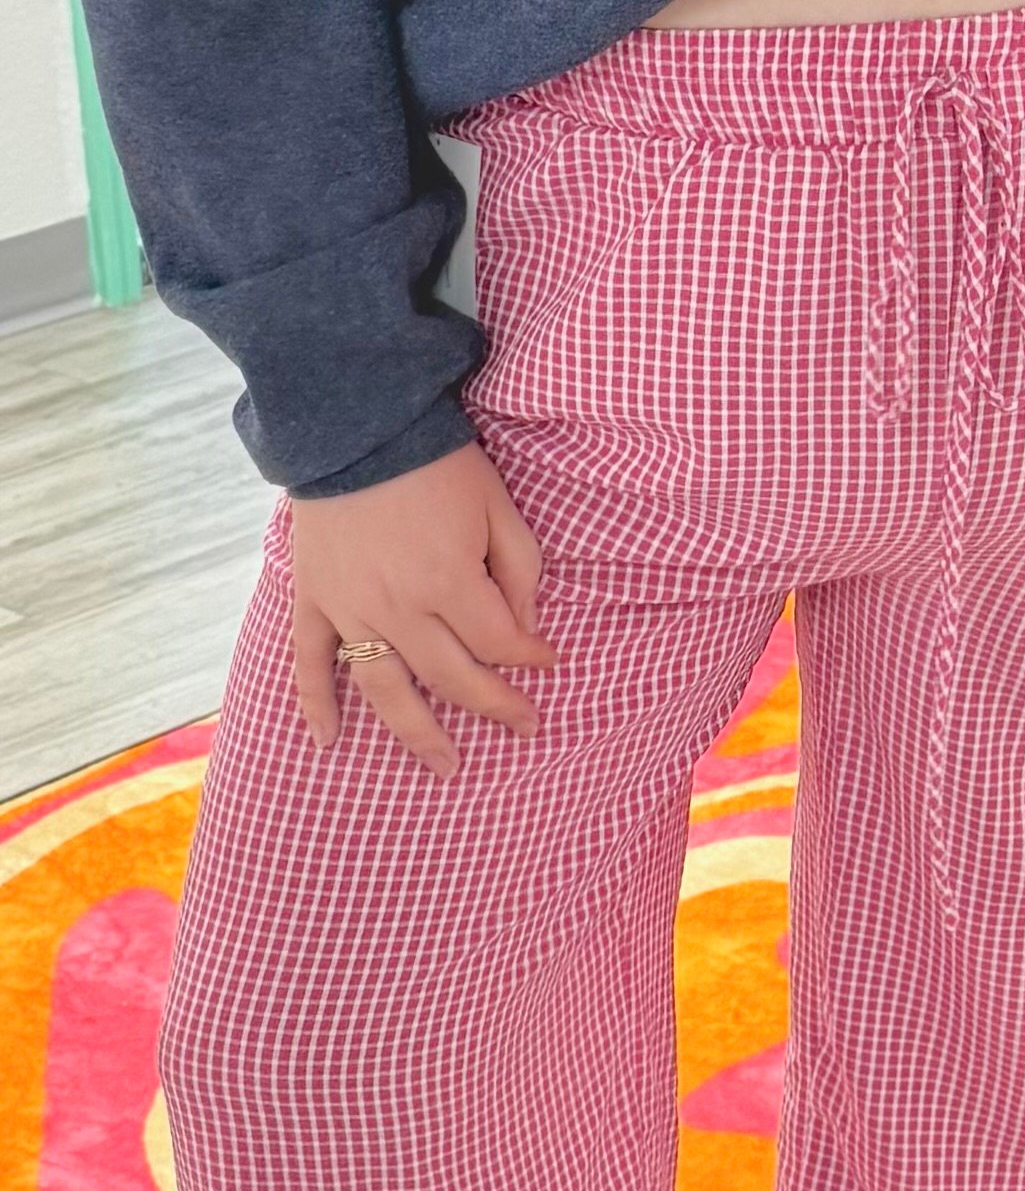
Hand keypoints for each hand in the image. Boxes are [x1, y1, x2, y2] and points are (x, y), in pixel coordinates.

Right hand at [291, 440, 561, 778]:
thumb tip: (526, 630)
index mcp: (450, 581)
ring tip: (445, 767)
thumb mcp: (497, 506)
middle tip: (523, 728)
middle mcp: (400, 608)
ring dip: (418, 734)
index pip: (500, 643)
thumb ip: (519, 570)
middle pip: (453, 678)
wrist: (356, 423)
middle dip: (494, 707)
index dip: (530, 658)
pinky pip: (310, 663)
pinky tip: (328, 743)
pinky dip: (315, 705)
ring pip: (387, 690)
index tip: (548, 663)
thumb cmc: (437, 462)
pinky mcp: (314, 600)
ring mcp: (351, 610)